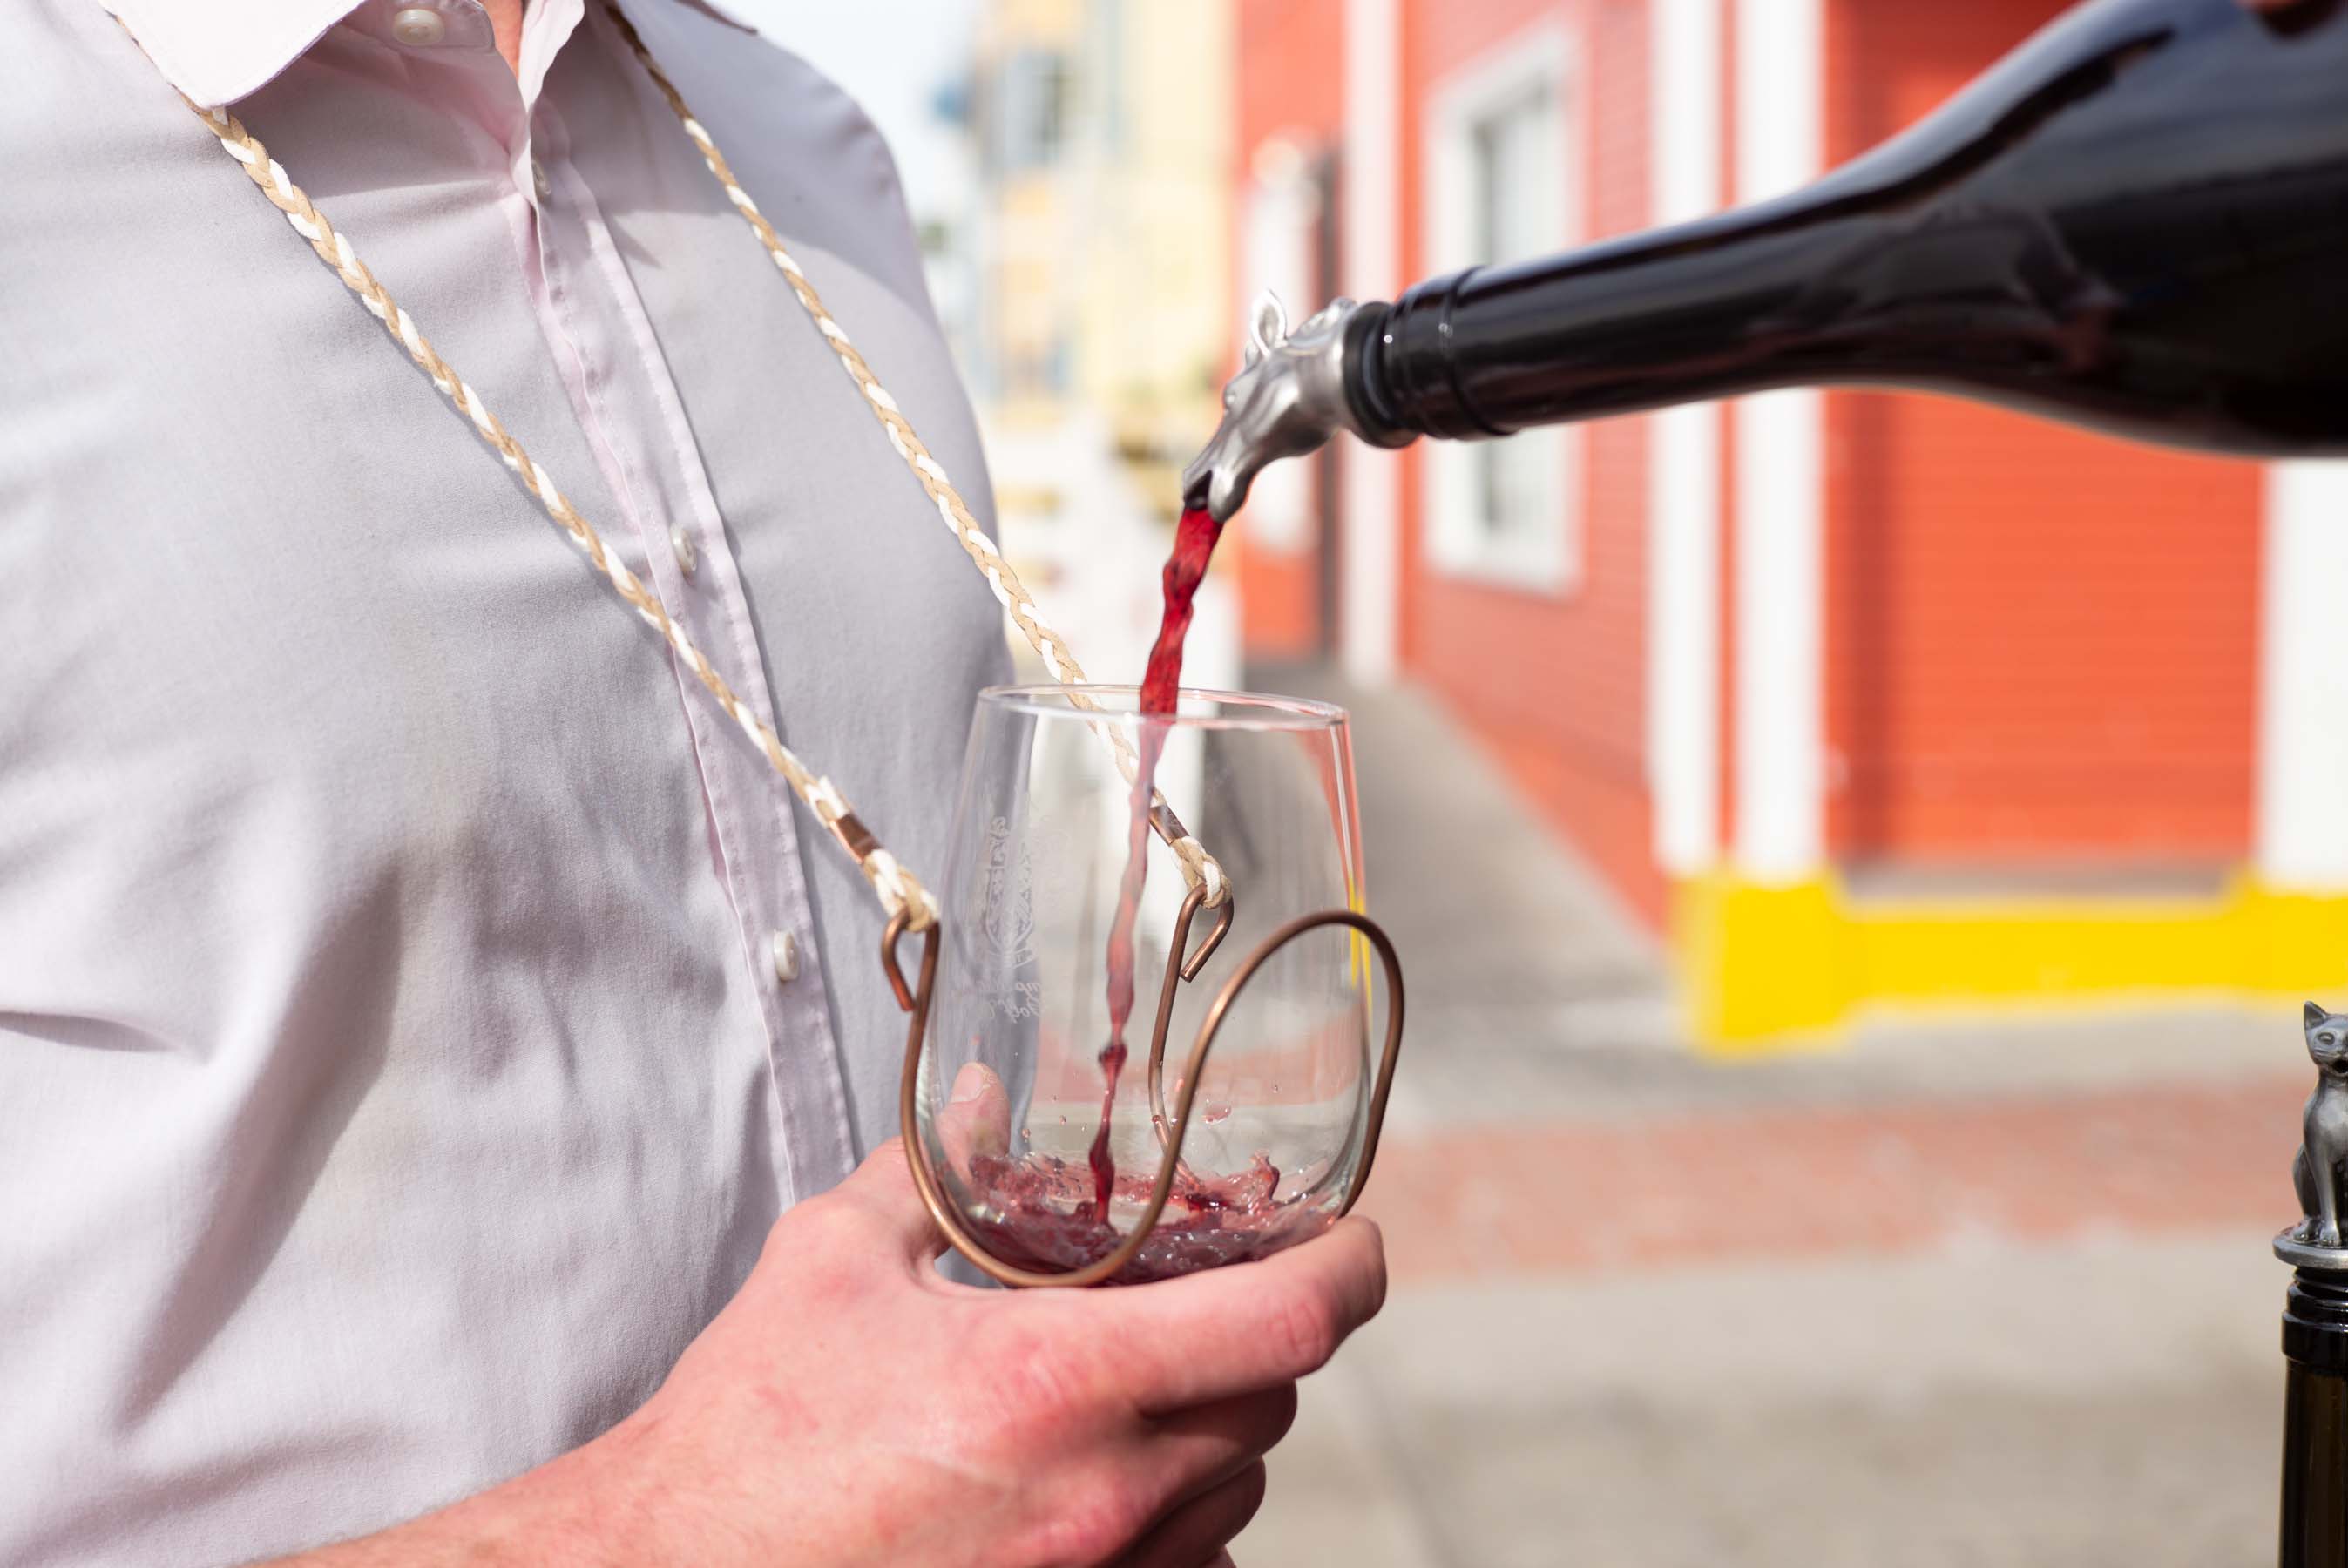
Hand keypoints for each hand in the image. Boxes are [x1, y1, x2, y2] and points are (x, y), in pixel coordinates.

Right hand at [588, 1065, 1380, 1566]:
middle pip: (1275, 1403)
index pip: (1293, 1320)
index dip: (1350, 1264)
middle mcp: (1105, 1495)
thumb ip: (931, 1170)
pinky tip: (1098, 1480)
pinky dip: (1174, 1517)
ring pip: (1236, 1492)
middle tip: (1211, 1293)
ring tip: (1136, 1386)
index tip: (1350, 1235)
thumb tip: (985, 1097)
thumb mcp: (834, 1266)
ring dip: (1215, 1428)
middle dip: (1258, 1338)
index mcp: (1059, 1382)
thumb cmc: (750, 1434)